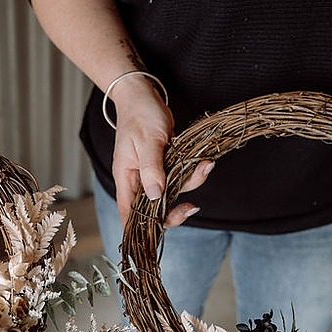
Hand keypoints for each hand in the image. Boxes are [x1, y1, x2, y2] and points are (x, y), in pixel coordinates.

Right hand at [108, 77, 212, 224]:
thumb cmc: (140, 115)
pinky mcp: (165, 165)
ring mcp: (152, 174)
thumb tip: (156, 196)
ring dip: (191, 183)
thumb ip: (152, 169)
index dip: (139, 230)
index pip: (128, 213)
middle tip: (192, 207)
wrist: (143, 95)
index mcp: (126, 178)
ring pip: (172, 193)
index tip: (156, 236)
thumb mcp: (148, 141)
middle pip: (153, 210)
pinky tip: (204, 163)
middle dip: (175, 211)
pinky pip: (179, 177)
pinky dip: (193, 172)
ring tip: (205, 166)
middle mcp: (138, 181)